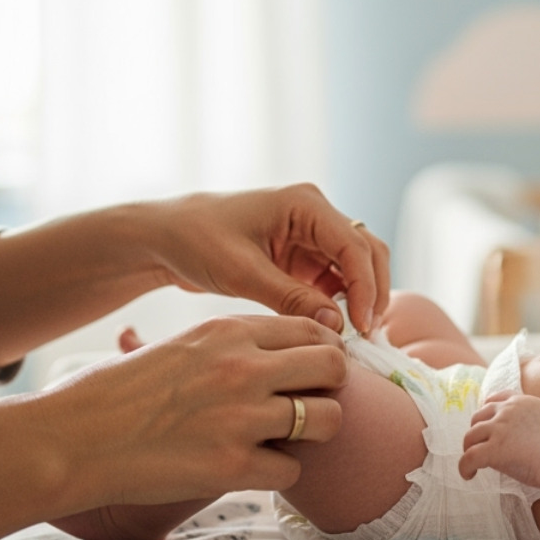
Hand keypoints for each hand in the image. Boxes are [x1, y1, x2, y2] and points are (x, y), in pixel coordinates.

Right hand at [33, 313, 345, 539]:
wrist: (75, 438)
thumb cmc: (122, 393)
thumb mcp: (183, 346)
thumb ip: (236, 346)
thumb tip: (287, 355)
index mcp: (229, 331)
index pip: (312, 330)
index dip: (322, 352)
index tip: (313, 372)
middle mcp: (242, 367)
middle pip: (334, 368)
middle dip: (329, 388)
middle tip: (308, 405)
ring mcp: (241, 417)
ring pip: (328, 420)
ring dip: (313, 434)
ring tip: (285, 440)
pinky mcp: (232, 467)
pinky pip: (292, 472)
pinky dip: (277, 474)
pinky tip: (251, 469)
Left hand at [145, 184, 389, 333]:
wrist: (167, 237)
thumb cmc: (197, 241)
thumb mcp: (241, 272)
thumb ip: (290, 298)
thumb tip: (336, 325)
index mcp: (304, 204)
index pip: (354, 245)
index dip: (365, 287)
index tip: (361, 325)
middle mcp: (315, 214)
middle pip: (368, 251)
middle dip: (373, 291)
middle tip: (368, 334)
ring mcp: (312, 235)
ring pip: (357, 267)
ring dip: (360, 298)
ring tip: (355, 336)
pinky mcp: (303, 256)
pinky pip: (336, 279)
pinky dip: (341, 303)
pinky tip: (335, 328)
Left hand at [459, 392, 539, 488]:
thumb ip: (532, 419)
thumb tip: (521, 434)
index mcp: (522, 401)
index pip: (495, 399)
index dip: (486, 413)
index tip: (486, 425)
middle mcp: (508, 410)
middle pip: (478, 417)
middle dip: (477, 433)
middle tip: (479, 448)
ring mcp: (499, 428)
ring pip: (470, 437)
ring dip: (469, 450)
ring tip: (472, 464)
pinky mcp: (494, 449)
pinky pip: (469, 457)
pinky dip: (464, 467)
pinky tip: (468, 475)